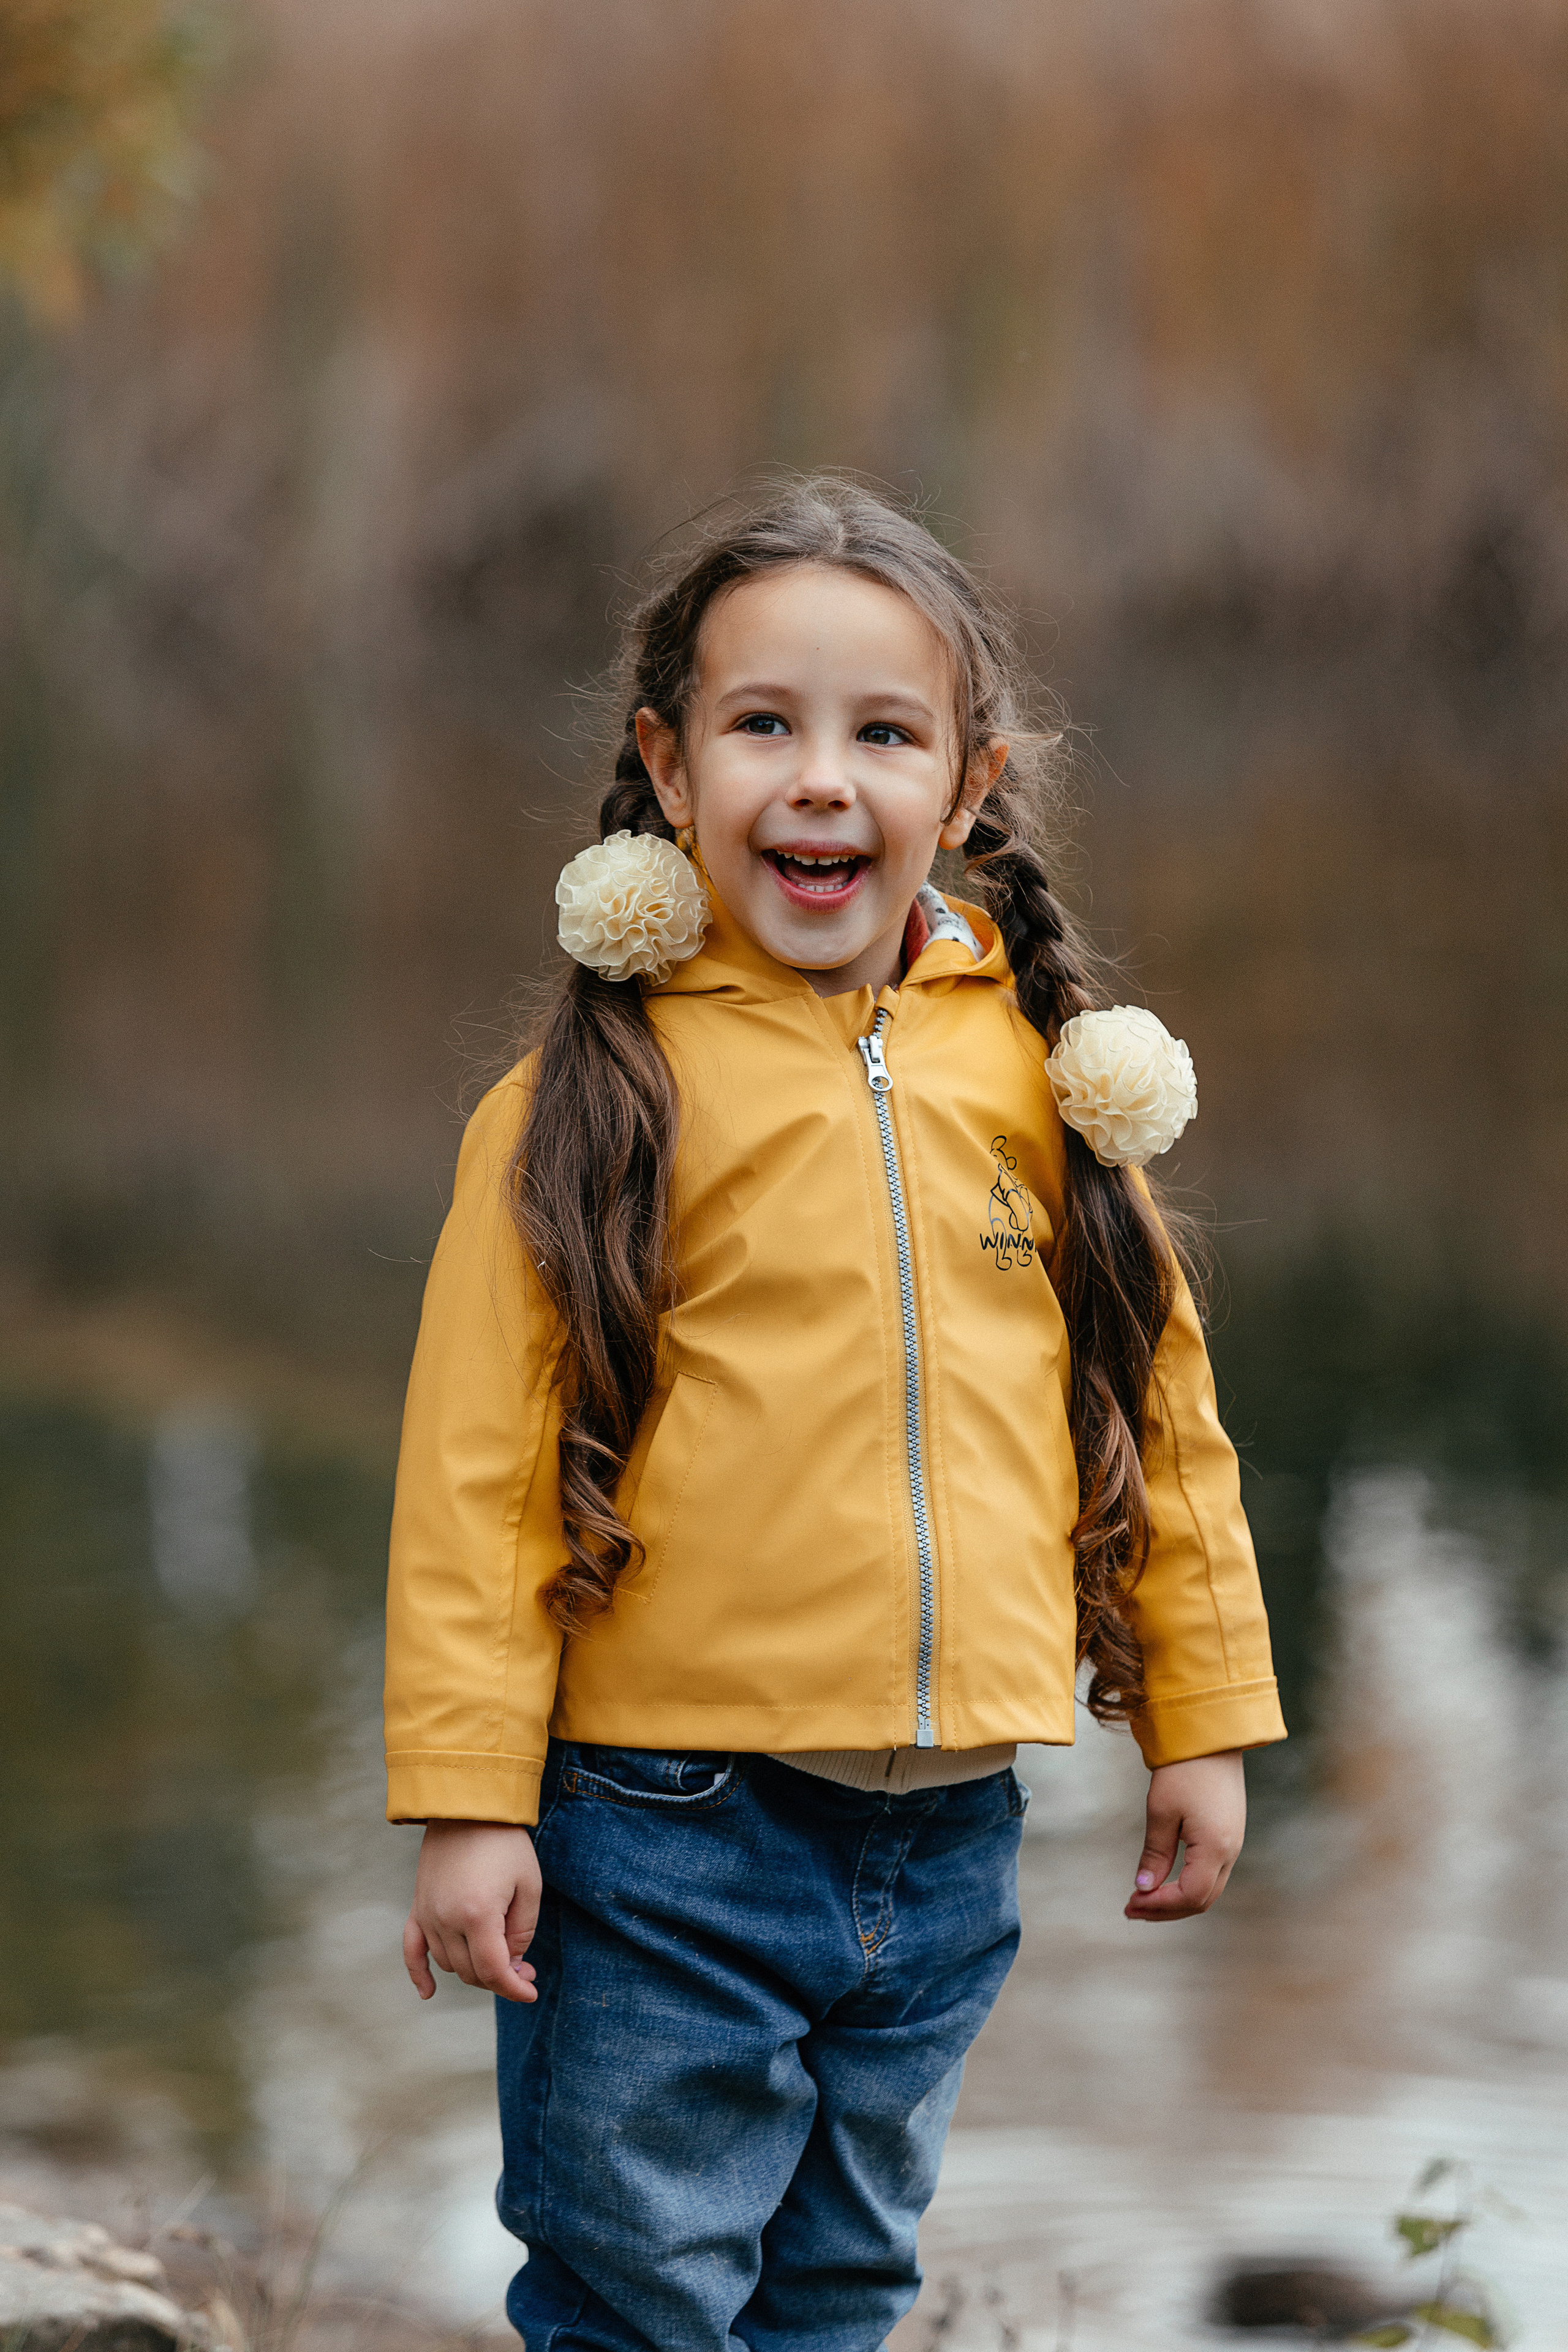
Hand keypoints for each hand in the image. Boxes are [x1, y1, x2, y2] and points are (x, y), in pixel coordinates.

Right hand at [403, 1820, 541, 2002]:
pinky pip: (411, 1950)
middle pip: (471, 1972)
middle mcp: (446, 1920)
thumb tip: (512, 1964)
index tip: (531, 1992)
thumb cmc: (504, 1842)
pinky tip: (428, 1993)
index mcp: (478, 1915)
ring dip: (473, 1971)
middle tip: (525, 1970)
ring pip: (449, 1964)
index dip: (514, 1987)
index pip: (494, 1970)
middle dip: (500, 1978)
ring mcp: (428, 1914)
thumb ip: (522, 1931)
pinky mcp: (418, 1906)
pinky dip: (418, 1973)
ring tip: (499, 1960)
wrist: (468, 1805)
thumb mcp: (529, 1884)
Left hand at [1124, 1749, 1245, 1922]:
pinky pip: (1212, 1873)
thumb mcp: (1161, 1811)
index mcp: (1215, 1849)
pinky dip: (1188, 1884)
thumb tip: (1144, 1887)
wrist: (1211, 1736)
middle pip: (1201, 1900)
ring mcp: (1233, 1844)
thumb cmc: (1183, 1769)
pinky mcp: (1229, 1834)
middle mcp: (1231, 1852)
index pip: (1189, 1896)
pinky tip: (1166, 1880)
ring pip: (1208, 1889)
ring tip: (1144, 1898)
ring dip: (1177, 1899)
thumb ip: (1155, 1854)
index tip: (1130, 1903)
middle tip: (1131, 1908)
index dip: (1158, 1906)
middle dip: (1166, 1909)